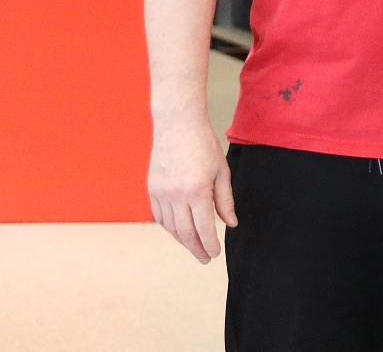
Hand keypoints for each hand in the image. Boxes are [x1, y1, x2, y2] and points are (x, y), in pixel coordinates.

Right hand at [148, 118, 235, 262]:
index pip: (203, 228)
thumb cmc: (203, 144)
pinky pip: (160, 216)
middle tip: (205, 258)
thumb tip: (230, 224)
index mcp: (197, 190)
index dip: (209, 244)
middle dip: (196, 249)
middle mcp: (176, 195)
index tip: (214, 253)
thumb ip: (225, 200)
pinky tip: (179, 230)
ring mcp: (161, 193)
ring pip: (171, 227)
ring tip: (194, 246)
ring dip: (183, 240)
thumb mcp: (221, 171)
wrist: (177, 124)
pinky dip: (170, 227)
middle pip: (185, 233)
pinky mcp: (152, 189)